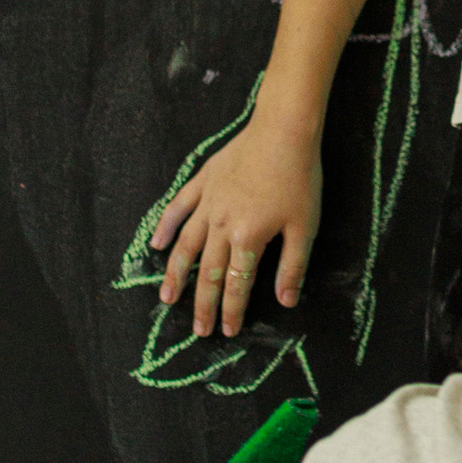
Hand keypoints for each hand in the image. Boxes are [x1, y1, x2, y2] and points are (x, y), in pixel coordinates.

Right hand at [151, 121, 322, 335]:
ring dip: (176, 275)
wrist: (282, 131)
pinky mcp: (202, 182)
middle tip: (199, 330)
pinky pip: (178, 208)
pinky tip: (157, 245)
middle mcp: (221, 224)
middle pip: (209, 272)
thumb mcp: (305, 227)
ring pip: (186, 245)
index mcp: (248, 238)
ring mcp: (208, 203)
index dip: (232, 311)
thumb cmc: (299, 179)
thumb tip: (285, 301)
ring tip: (167, 299)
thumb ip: (292, 266)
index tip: (229, 331)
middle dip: (204, 304)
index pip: (237, 284)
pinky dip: (165, 226)